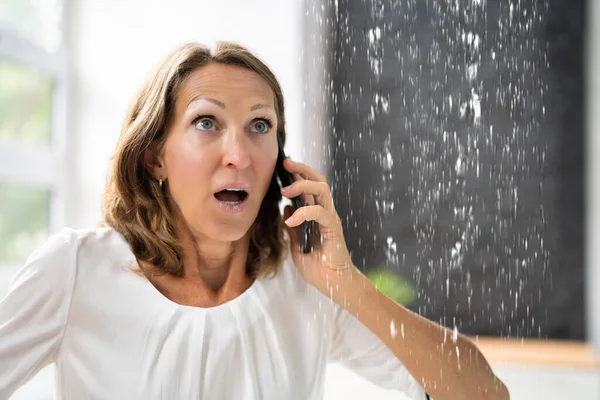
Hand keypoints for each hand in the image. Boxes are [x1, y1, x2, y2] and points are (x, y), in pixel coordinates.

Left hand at [280, 157, 357, 296]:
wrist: (332, 284)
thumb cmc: (318, 267)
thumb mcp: (296, 245)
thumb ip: (293, 226)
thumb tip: (286, 208)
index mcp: (316, 215)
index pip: (309, 187)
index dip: (298, 173)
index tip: (283, 165)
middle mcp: (325, 212)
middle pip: (318, 180)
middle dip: (302, 169)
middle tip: (286, 164)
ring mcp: (330, 219)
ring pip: (322, 190)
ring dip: (302, 185)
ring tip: (285, 190)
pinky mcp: (333, 228)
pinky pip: (320, 212)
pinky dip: (303, 212)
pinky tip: (291, 220)